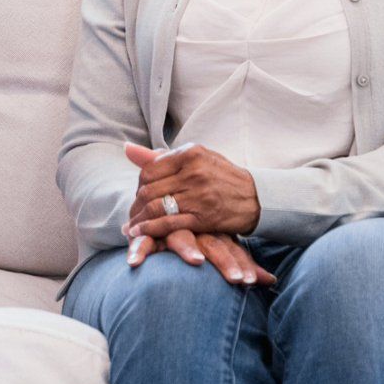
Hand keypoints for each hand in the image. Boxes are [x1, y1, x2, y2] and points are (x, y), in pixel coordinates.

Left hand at [122, 142, 259, 237]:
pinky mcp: (203, 217)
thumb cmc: (222, 176)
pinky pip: (168, 224)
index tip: (137, 196)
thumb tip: (127, 149)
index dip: (138, 186)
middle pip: (149, 190)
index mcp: (190, 154)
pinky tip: (140, 234)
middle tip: (130, 216)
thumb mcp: (196, 158)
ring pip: (155, 207)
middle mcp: (193, 172)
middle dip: (135, 206)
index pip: (149, 170)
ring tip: (131, 228)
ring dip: (138, 220)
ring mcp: (198, 195)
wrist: (256, 197)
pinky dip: (150, 230)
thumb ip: (162, 157)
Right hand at [128, 227, 275, 287]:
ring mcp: (174, 230)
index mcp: (216, 233)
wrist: (171, 198)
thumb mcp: (222, 247)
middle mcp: (197, 230)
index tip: (253, 282)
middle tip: (239, 280)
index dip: (241, 264)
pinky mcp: (151, 235)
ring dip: (187, 251)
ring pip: (181, 240)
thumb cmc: (202, 235)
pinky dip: (139, 251)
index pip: (231, 249)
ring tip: (198, 261)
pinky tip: (134, 262)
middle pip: (213, 246)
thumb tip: (273, 281)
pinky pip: (145, 243)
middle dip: (226, 263)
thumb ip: (245, 264)